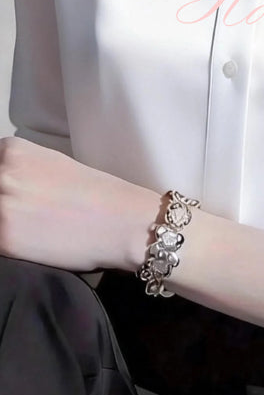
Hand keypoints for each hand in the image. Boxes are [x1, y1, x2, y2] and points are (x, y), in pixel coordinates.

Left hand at [0, 136, 161, 272]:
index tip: (12, 197)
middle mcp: (2, 172)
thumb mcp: (51, 165)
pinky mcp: (4, 238)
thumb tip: (3, 185)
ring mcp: (1, 204)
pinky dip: (6, 243)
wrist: (121, 221)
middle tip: (27, 215)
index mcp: (12, 151)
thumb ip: (18, 171)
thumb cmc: (93, 194)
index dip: (2, 187)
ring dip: (5, 224)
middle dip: (5, 206)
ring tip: (30, 229)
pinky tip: (27, 244)